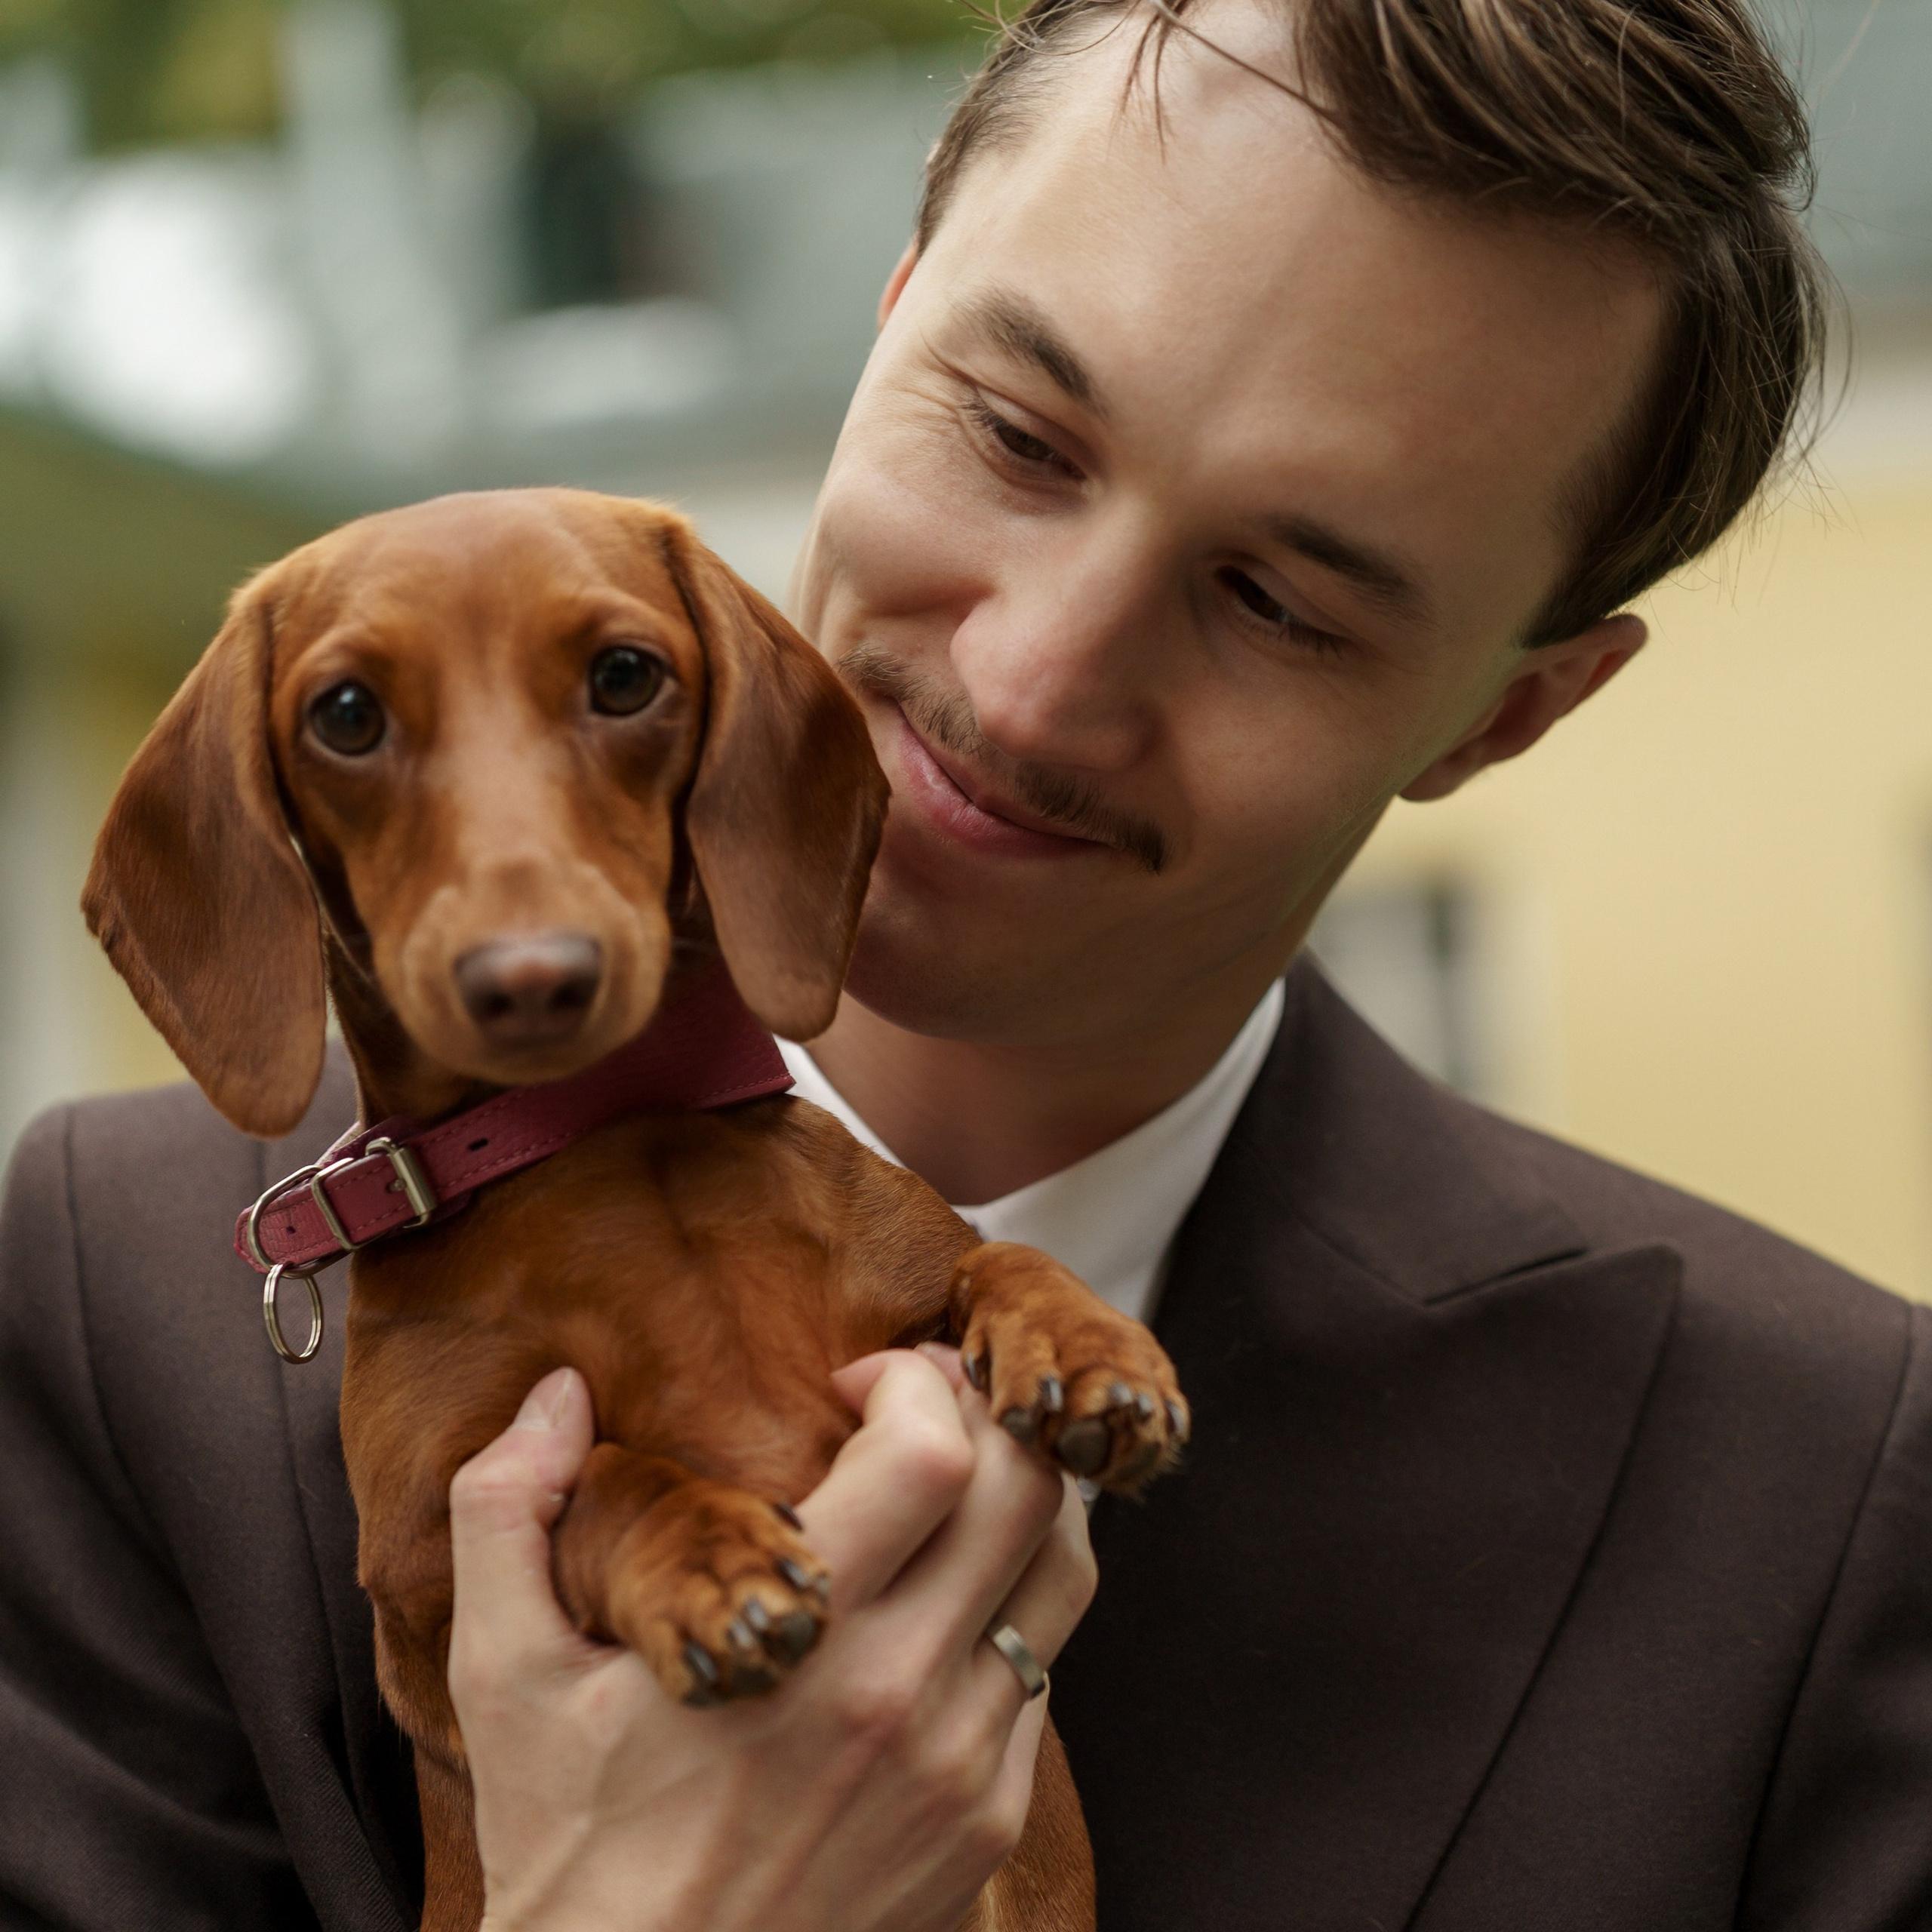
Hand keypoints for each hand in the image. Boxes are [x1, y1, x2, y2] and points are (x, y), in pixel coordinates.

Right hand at [447, 1346, 1096, 1931]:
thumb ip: (505, 1508)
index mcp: (799, 1642)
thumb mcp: (502, 1674)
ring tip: (950, 1489)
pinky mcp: (990, 1824)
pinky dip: (1008, 1608)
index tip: (853, 1384)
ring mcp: (964, 1769)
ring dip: (1021, 1503)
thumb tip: (556, 1390)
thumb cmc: (571, 1849)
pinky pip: (1042, 1672)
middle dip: (988, 1415)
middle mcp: (906, 1701)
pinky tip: (933, 1609)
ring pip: (1063, 1577)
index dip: (914, 1381)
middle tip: (922, 1411)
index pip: (936, 1455)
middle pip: (1031, 1494)